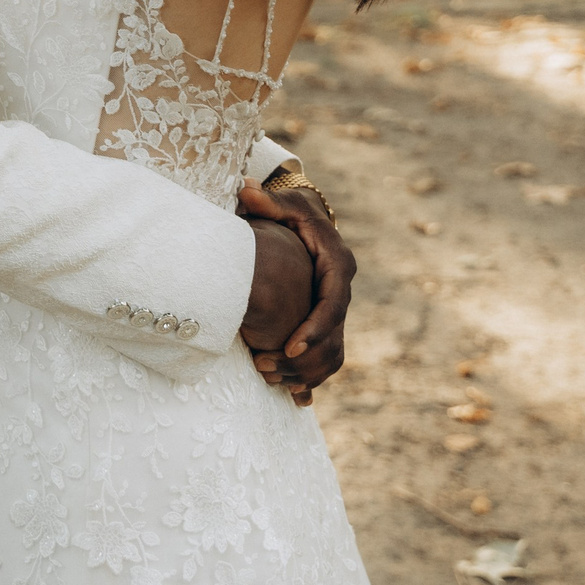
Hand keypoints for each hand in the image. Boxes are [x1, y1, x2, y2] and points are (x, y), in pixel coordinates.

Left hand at [238, 181, 355, 404]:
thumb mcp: (283, 203)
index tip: (290, 345)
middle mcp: (341, 288)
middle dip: (305, 356)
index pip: (333, 303)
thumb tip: (244, 188)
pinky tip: (296, 396)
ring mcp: (336, 306)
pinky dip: (314, 374)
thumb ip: (265, 200)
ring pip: (334, 349)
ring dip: (310, 372)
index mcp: (337, 263)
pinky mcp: (326, 319)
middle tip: (271, 369)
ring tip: (282, 388)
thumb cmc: (292, 210)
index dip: (314, 327)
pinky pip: (328, 353)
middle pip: (333, 333)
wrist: (307, 217)